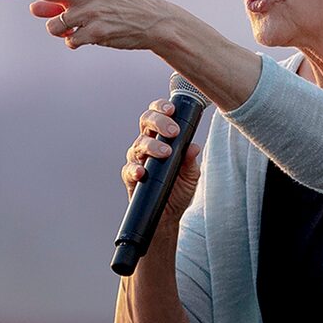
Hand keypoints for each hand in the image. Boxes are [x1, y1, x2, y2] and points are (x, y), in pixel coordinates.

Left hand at [0, 0, 176, 50]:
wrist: (150, 19)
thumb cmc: (112, 7)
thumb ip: (59, 3)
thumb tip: (32, 8)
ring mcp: (89, 11)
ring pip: (54, 27)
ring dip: (60, 32)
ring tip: (80, 28)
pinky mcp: (96, 31)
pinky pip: (70, 42)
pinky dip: (75, 42)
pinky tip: (92, 37)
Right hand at [121, 98, 202, 220]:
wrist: (170, 214)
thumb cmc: (179, 189)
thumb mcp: (191, 174)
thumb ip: (190, 160)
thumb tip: (194, 147)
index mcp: (160, 137)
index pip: (157, 114)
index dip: (161, 108)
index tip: (172, 109)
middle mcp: (146, 144)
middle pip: (145, 122)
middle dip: (158, 121)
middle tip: (173, 131)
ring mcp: (137, 160)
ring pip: (138, 144)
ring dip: (152, 146)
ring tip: (165, 152)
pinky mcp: (130, 178)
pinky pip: (128, 170)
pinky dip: (134, 169)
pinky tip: (142, 171)